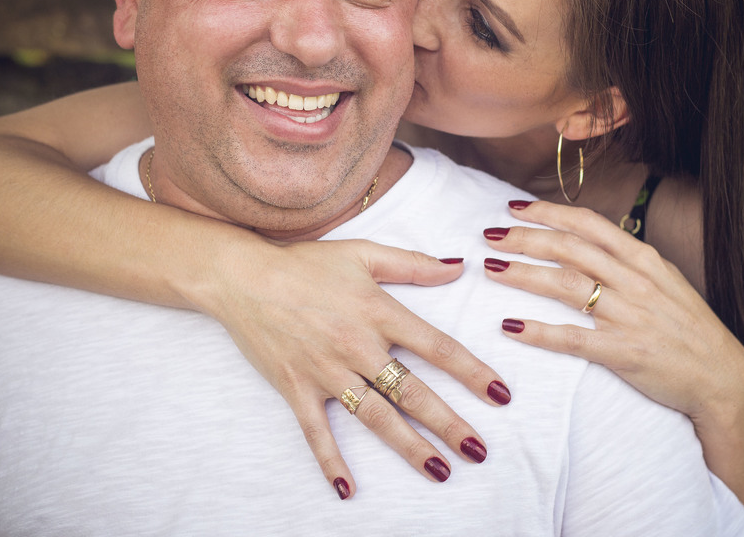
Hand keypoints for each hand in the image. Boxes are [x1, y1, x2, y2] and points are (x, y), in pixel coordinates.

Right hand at [194, 238, 509, 498]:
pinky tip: (348, 490)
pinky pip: (316, 432)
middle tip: (479, 451)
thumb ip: (414, 264)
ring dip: (409, 447)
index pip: (436, 347)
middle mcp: (357, 346)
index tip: (500, 395)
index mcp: (379, 312)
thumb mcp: (363, 252)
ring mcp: (326, 371)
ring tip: (440, 471)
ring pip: (376, 417)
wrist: (242, 277)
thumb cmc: (306, 263)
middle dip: (449, 424)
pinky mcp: (296, 388)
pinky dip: (331, 461)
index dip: (472, 372)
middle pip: (412, 392)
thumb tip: (460, 266)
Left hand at [481, 200, 743, 424]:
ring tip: (491, 269)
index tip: (513, 208)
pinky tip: (510, 326)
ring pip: (564, 285)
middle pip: (568, 248)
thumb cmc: (689, 328)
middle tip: (490, 236)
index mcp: (643, 258)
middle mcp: (634, 280)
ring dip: (522, 274)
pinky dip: (538, 331)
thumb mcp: (665, 280)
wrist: (722, 377)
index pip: (587, 224)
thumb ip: (627, 260)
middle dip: (524, 239)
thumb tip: (586, 241)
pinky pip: (572, 338)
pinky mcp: (623, 352)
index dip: (547, 212)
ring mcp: (629, 316)